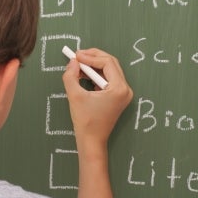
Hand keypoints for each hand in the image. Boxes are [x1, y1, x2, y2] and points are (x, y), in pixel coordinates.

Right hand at [62, 48, 131, 197]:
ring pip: (109, 70)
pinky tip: (83, 76)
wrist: (92, 142)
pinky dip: (96, 75)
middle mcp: (125, 89)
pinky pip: (108, 79)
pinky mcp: (118, 97)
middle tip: (77, 56)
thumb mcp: (75, 95)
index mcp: (119, 88)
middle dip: (93, 58)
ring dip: (93, 66)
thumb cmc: (85, 121)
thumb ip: (71, 75)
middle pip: (110, 63)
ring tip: (78, 66)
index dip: (90, 56)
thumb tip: (73, 61)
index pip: (107, 62)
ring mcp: (123, 94)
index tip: (75, 55)